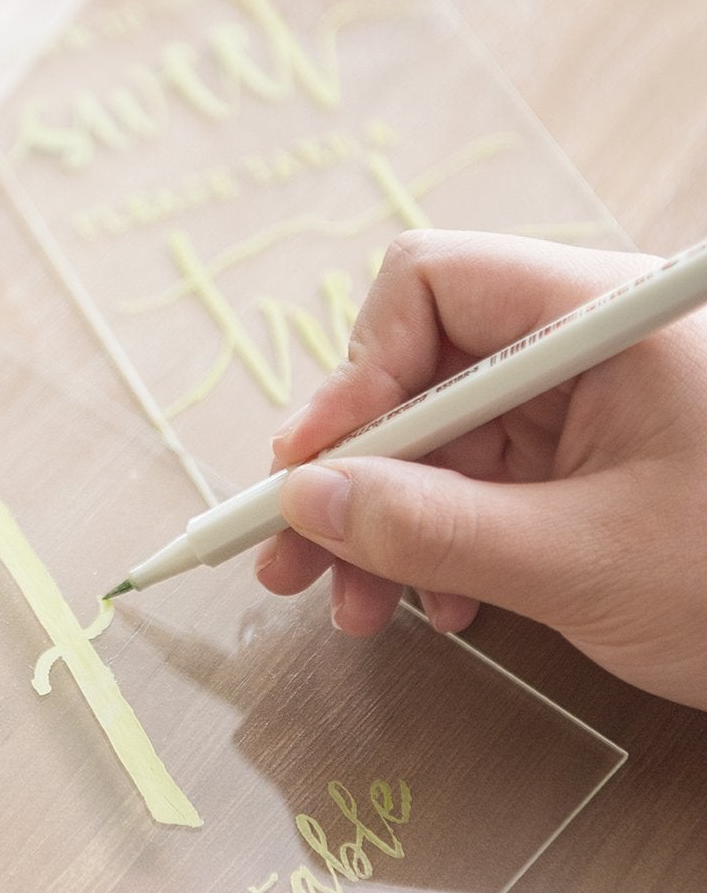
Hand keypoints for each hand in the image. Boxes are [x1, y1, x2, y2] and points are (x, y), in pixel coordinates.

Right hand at [257, 231, 706, 708]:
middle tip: (291, 559)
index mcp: (602, 318)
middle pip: (427, 368)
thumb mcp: (580, 562)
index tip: (311, 468)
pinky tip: (444, 603)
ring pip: (451, 433)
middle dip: (358, 470)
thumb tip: (307, 503)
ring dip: (393, 520)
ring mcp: (596, 401)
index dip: (357, 373)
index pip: (434, 284)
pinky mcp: (602, 456)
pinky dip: (450, 537)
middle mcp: (589, 342)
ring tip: (364, 608)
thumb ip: (432, 530)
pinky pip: (493, 476)